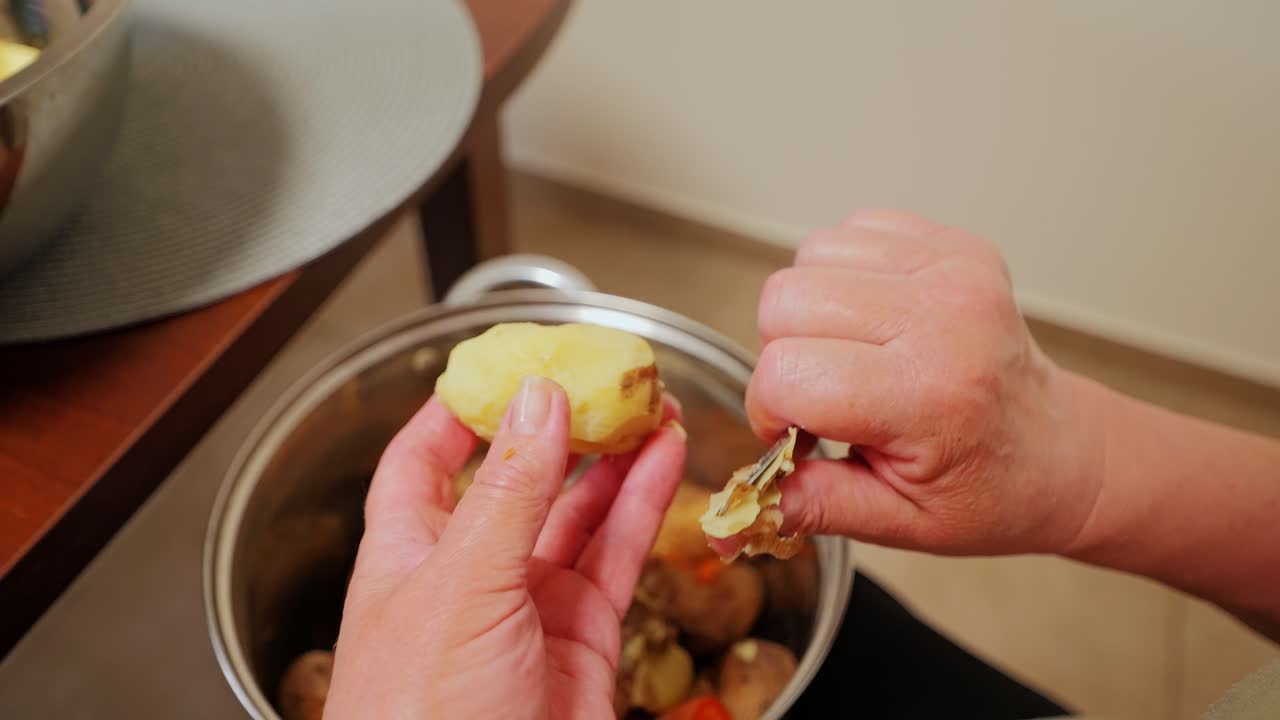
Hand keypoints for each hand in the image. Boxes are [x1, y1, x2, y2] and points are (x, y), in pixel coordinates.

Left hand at [323, 376, 686, 718]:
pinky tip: (664, 464)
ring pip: (578, 512)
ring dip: (614, 459)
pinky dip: (642, 507)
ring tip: (651, 406)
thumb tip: (536, 400)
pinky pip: (616, 556)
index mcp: (407, 555)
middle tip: (603, 376)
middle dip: (559, 426)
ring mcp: (529, 605)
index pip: (422, 462)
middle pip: (516, 477)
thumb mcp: (460, 589)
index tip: (502, 363)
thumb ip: (506, 492)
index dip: (458, 410)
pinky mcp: (583, 637)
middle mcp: (468, 574)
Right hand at [742, 209, 1104, 555]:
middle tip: (826, 397)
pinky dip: (842, 277)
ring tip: (852, 356)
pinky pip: (848, 233)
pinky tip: (874, 323)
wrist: (1061, 453)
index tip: (800, 435)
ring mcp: (951, 268)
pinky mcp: (952, 244)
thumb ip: (811, 509)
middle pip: (784, 300)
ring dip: (811, 311)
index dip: (771, 409)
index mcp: (928, 394)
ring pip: (808, 258)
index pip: (787, 372)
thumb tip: (731, 519)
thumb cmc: (987, 492)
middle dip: (783, 355)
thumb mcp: (898, 524)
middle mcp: (942, 316)